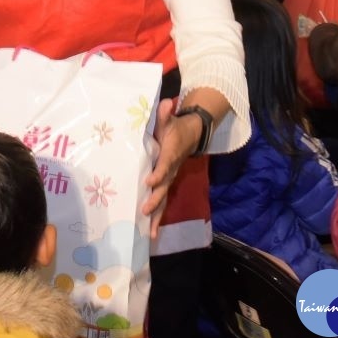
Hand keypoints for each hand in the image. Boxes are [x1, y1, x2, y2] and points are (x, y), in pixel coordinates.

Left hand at [142, 99, 203, 238]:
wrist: (192, 135)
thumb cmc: (176, 127)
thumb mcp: (170, 119)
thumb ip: (166, 114)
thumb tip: (167, 103)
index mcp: (170, 154)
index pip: (165, 165)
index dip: (158, 174)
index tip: (149, 182)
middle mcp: (171, 169)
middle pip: (164, 187)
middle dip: (155, 200)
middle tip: (145, 211)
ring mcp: (170, 178)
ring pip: (164, 199)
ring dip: (157, 216)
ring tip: (149, 233)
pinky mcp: (167, 184)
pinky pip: (162, 201)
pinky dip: (157, 217)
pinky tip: (149, 232)